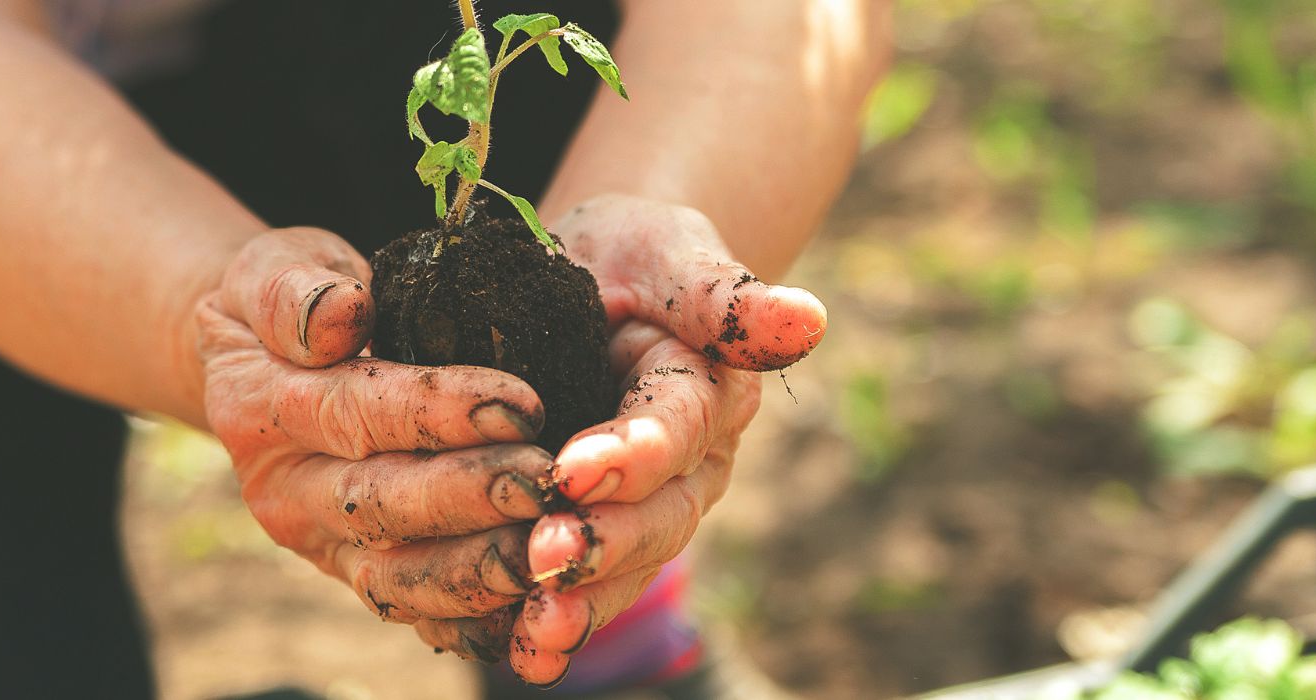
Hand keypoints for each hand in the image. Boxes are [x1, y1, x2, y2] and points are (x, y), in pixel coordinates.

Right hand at [198, 228, 553, 659]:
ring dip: (477, 572)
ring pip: (398, 578)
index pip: (355, 412)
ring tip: (550, 549)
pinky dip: (475, 620)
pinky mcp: (360, 575)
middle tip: (547, 482)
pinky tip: (536, 604)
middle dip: (469, 498)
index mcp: (259, 409)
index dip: (438, 412)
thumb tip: (342, 313)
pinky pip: (419, 613)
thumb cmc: (290, 305)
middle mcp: (283, 492)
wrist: (260, 368)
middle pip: (379, 505)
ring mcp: (321, 545)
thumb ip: (296, 290)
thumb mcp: (276, 268)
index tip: (520, 404)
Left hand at [503, 195, 828, 683]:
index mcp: (708, 395)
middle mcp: (688, 468)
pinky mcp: (598, 536)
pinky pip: (581, 591)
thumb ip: (723, 295)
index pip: (675, 431)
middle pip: (657, 519)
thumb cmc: (635, 257)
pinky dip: (543, 625)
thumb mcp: (671, 253)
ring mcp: (648, 511)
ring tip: (536, 628)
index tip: (575, 468)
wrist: (599, 282)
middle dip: (604, 544)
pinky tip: (510, 646)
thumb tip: (805, 320)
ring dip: (581, 604)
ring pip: (624, 570)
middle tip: (545, 558)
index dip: (631, 455)